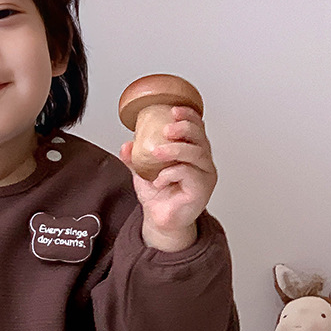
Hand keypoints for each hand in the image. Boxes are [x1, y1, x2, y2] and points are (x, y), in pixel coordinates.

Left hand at [120, 106, 216, 251]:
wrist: (160, 220)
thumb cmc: (159, 195)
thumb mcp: (142, 172)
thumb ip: (134, 158)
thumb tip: (126, 145)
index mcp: (193, 152)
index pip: (197, 128)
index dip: (189, 116)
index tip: (173, 110)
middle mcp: (203, 162)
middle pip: (201, 137)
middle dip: (185, 128)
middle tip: (166, 129)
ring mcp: (205, 176)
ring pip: (197, 153)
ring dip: (175, 149)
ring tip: (157, 152)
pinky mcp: (202, 190)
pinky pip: (189, 174)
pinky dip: (171, 173)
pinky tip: (159, 180)